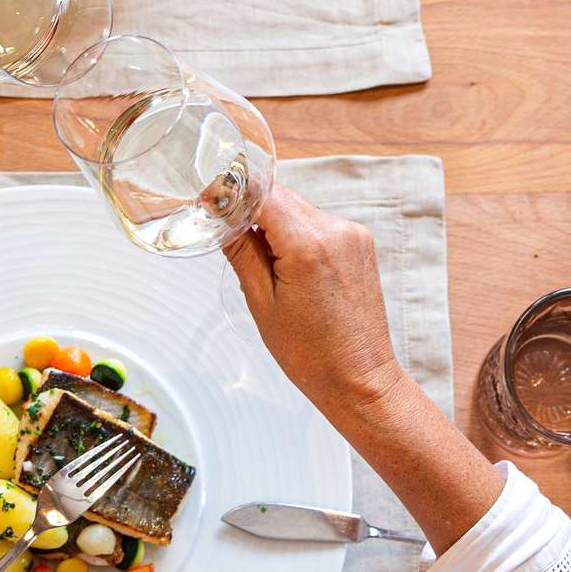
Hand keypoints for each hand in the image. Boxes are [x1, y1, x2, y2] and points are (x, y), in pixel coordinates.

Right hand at [225, 185, 403, 411]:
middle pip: (281, 197)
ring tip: (264, 263)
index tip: (210, 204)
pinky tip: (290, 266)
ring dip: (275, 223)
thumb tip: (221, 218)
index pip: (262, 194)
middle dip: (252, 211)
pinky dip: (298, 234)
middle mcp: (337, 231)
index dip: (232, 195)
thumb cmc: (311, 352)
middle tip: (229, 235)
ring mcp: (354, 235)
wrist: (358, 377)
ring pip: (299, 209)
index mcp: (308, 245)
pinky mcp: (360, 243)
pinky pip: (318, 223)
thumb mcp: (261, 301)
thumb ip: (241, 251)